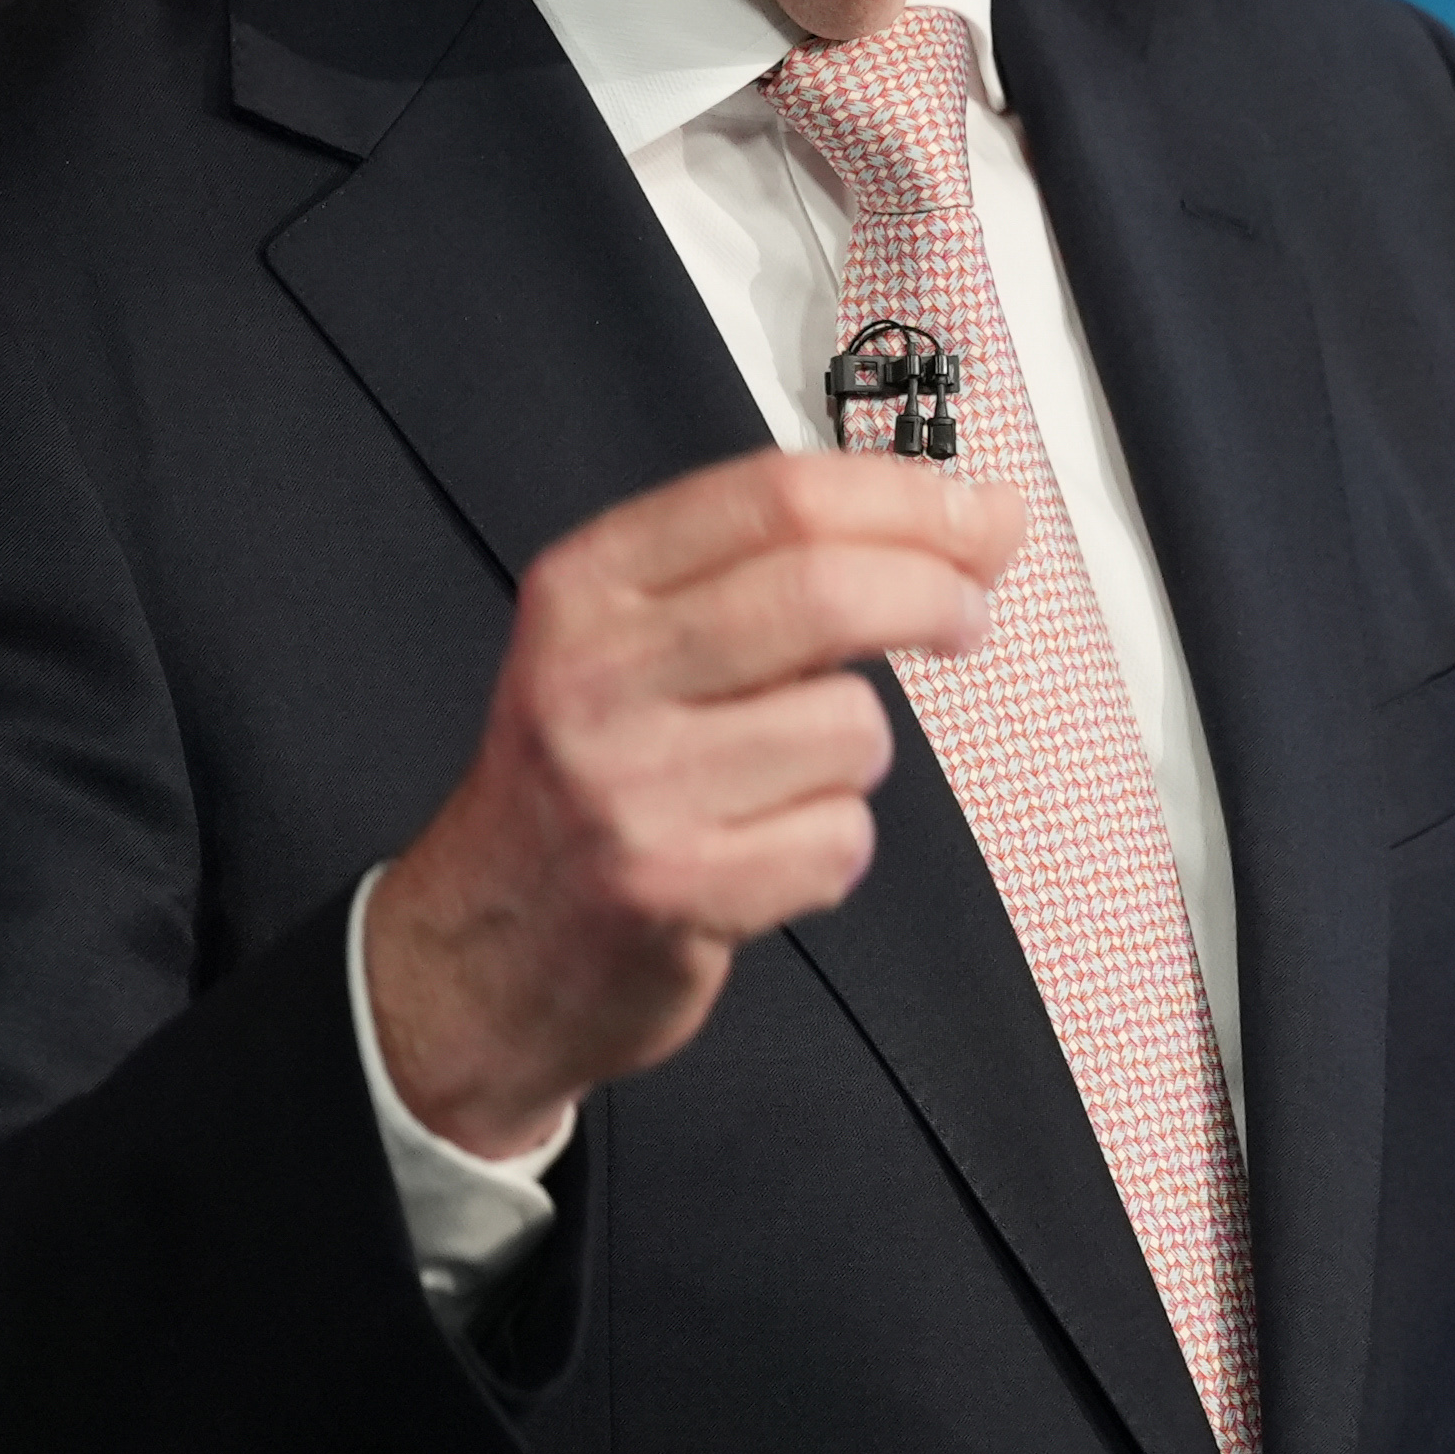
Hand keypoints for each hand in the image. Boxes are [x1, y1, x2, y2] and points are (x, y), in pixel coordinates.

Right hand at [366, 448, 1025, 1158]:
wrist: (475, 956)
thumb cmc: (589, 782)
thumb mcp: (638, 644)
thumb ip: (784, 571)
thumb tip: (978, 519)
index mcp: (588, 588)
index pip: (775, 497)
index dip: (904, 498)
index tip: (976, 516)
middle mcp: (595, 675)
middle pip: (822, 590)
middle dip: (933, 593)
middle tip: (965, 614)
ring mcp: (629, 786)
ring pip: (849, 725)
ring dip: (858, 753)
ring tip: (789, 780)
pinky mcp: (669, 889)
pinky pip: (837, 837)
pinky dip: (831, 846)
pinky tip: (764, 853)